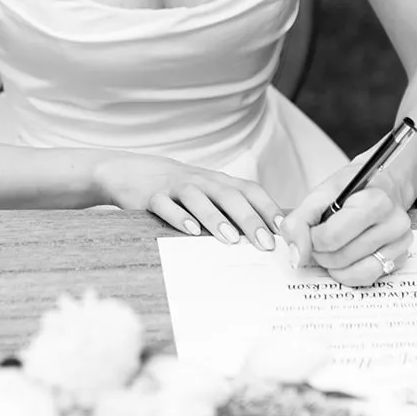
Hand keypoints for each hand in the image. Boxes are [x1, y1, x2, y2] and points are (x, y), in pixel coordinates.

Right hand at [94, 152, 280, 251]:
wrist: (132, 171)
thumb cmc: (180, 191)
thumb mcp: (207, 194)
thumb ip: (231, 210)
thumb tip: (264, 238)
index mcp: (218, 182)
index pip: (249, 190)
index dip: (268, 208)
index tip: (284, 230)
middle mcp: (201, 181)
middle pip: (228, 195)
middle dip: (249, 219)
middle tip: (265, 243)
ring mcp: (176, 187)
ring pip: (198, 198)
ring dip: (216, 218)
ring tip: (231, 239)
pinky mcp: (152, 196)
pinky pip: (166, 205)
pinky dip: (179, 218)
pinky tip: (191, 232)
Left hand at [280, 161, 412, 286]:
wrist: (382, 185)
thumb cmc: (352, 189)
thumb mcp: (320, 194)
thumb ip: (299, 222)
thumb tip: (297, 255)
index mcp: (374, 202)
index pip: (331, 237)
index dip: (312, 239)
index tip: (312, 230)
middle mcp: (393, 223)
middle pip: (341, 257)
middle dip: (321, 253)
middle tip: (320, 240)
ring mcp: (400, 243)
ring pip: (354, 272)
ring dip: (334, 265)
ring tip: (332, 247)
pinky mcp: (401, 258)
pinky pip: (368, 278)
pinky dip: (350, 272)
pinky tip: (346, 258)